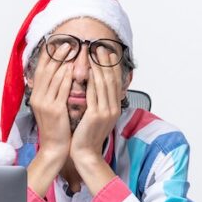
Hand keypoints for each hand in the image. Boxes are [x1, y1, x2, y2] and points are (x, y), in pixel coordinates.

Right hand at [26, 45, 73, 197]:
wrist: (55, 148)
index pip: (40, 70)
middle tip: (67, 43)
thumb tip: (60, 74)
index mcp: (36, 95)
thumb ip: (53, 91)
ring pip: (53, 77)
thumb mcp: (51, 107)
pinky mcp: (55, 110)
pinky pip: (61, 90)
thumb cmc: (57, 127)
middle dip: (56, 54)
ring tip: (71, 50)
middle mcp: (38, 97)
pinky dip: (65, 77)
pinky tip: (72, 68)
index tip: (56, 43)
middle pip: (45, 70)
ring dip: (62, 61)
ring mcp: (45, 103)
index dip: (47, 55)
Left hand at [71, 46, 122, 163]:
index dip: (113, 67)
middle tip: (101, 48)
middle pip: (112, 80)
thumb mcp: (97, 117)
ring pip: (104, 84)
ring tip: (95, 53)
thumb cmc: (88, 135)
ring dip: (100, 66)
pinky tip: (90, 70)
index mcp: (114, 108)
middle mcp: (113, 108)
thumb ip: (99, 102)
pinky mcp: (96, 115)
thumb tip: (97, 89)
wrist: (85, 153)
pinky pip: (95, 93)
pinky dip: (93, 80)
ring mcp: (106, 111)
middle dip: (107, 62)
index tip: (109, 54)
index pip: (115, 83)